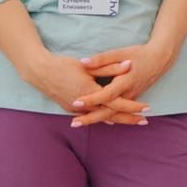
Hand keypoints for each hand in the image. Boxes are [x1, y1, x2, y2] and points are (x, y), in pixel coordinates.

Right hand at [20, 52, 146, 125]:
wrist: (40, 73)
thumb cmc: (63, 66)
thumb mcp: (88, 65)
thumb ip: (109, 66)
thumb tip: (129, 64)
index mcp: (91, 93)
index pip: (117, 102)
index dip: (132, 106)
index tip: (146, 108)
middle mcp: (85, 105)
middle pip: (112, 115)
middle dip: (128, 118)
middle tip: (145, 121)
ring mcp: (77, 109)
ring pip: (101, 117)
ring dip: (117, 119)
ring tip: (132, 121)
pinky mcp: (71, 108)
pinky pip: (91, 115)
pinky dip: (103, 117)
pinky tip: (110, 119)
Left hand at [75, 41, 178, 126]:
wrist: (160, 60)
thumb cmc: (140, 54)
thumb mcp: (121, 53)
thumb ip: (102, 59)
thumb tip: (84, 62)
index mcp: (125, 82)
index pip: (106, 94)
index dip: (91, 99)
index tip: (76, 101)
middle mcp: (128, 94)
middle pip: (108, 111)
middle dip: (90, 118)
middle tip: (74, 123)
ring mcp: (130, 98)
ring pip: (112, 114)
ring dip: (95, 119)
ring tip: (78, 123)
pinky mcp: (130, 99)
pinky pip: (116, 111)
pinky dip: (105, 117)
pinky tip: (93, 120)